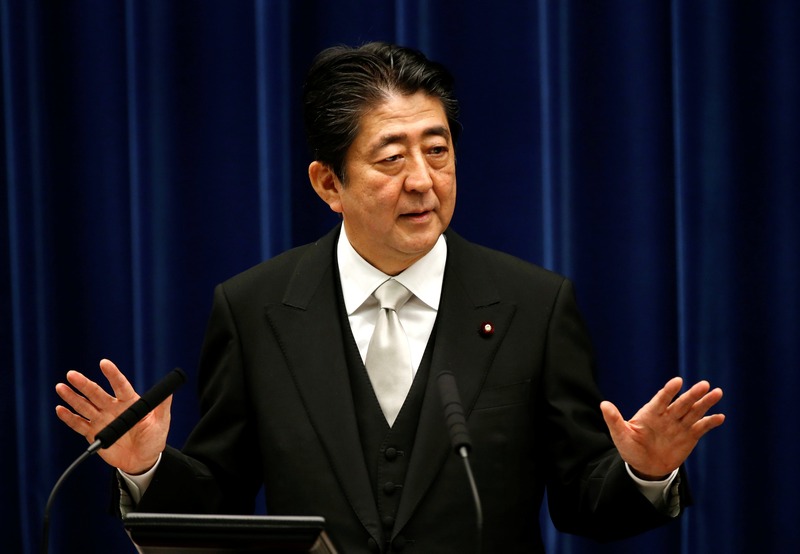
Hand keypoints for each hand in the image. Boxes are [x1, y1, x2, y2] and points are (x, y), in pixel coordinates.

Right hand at [55, 359, 171, 474]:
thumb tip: (170, 390)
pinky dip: (69, 418)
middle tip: (71, 374)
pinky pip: (79, 424)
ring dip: (72, 397)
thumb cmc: (154, 439)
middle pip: (97, 393)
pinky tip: (60, 409)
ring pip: (85, 406)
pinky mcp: (94, 434)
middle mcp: (113, 408)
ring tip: (60, 387)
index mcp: (130, 402)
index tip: (104, 363)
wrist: (142, 460)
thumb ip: (162, 406)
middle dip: (84, 384)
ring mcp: (102, 420)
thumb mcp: (161, 422)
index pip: (120, 385)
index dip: (112, 374)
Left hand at [600, 377, 724, 479]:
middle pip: (681, 403)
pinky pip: (701, 428)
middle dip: (692, 395)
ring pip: (694, 411)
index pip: (661, 399)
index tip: (677, 382)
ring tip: (717, 392)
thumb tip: (603, 404)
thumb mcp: (620, 435)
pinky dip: (710, 422)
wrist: (645, 467)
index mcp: (651, 413)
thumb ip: (614, 420)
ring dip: (705, 403)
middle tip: (704, 384)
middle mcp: (667, 416)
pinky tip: (720, 417)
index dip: (669, 391)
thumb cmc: (630, 448)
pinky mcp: (689, 436)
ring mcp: (679, 425)